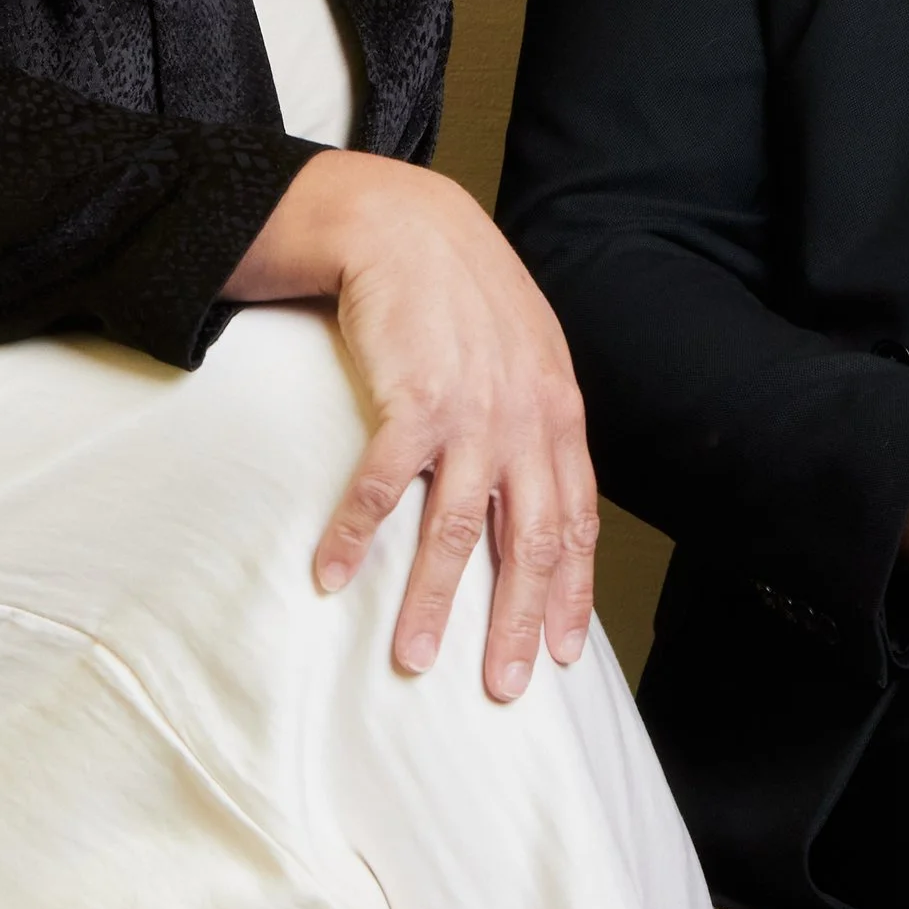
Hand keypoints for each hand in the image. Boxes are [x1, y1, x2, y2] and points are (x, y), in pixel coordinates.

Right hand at [225, 149, 596, 699]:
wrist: (401, 220)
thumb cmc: (457, 290)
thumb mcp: (523, 350)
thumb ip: (534, 417)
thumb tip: (537, 486)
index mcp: (557, 412)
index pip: (575, 520)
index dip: (571, 591)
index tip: (563, 653)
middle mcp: (524, 419)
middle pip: (531, 540)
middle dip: (518, 621)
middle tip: (504, 687)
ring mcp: (470, 410)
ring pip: (458, 527)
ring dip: (434, 600)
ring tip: (414, 659)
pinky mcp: (411, 396)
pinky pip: (383, 483)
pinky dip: (356, 533)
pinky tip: (333, 575)